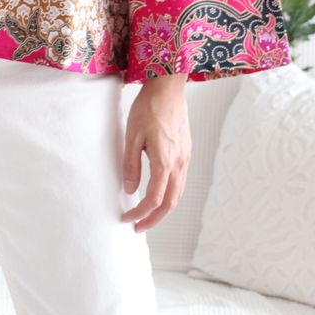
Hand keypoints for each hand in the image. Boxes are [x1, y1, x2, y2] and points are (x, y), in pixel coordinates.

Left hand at [120, 72, 191, 230]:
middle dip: (154, 219)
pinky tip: (160, 193)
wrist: (168, 87)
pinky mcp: (187, 151)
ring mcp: (186, 158)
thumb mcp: (132, 136)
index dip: (140, 213)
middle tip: (138, 227)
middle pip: (170, 203)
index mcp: (165, 162)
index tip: (127, 219)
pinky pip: (181, 181)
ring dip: (164, 209)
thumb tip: (130, 190)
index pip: (154, 199)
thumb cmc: (148, 108)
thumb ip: (131, 165)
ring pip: (178, 193)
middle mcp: (179, 164)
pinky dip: (171, 195)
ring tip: (148, 215)